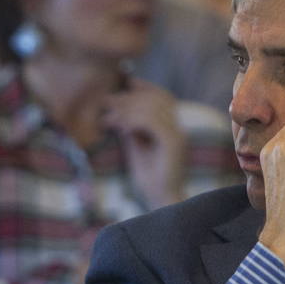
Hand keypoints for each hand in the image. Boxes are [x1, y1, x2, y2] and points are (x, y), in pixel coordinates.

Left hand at [100, 80, 185, 209]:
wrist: (160, 200)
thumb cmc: (148, 177)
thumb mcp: (136, 145)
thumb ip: (131, 127)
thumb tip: (117, 109)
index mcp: (172, 127)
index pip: (163, 96)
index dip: (145, 86)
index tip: (124, 83)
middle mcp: (178, 127)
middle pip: (156, 98)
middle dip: (129, 97)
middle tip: (106, 102)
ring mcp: (178, 134)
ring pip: (153, 108)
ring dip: (127, 109)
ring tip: (109, 119)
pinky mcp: (174, 143)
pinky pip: (153, 122)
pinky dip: (134, 121)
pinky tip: (121, 128)